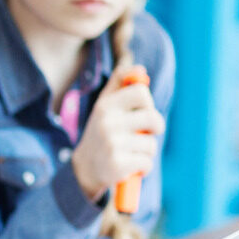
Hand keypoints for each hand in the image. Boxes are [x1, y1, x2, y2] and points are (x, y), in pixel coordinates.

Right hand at [72, 70, 164, 200]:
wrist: (83, 169)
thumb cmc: (101, 133)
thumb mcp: (104, 106)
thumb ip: (120, 84)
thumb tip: (139, 68)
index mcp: (105, 106)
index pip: (141, 93)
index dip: (148, 104)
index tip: (141, 112)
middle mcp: (107, 123)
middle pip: (154, 119)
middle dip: (155, 129)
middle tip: (144, 134)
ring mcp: (112, 144)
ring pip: (151, 144)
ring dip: (146, 151)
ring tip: (130, 153)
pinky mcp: (117, 165)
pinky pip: (147, 163)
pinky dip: (143, 167)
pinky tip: (130, 167)